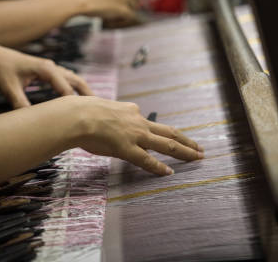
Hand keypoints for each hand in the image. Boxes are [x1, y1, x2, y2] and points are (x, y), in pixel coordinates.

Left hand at [0, 43, 92, 107]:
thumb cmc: (0, 71)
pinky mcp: (47, 71)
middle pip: (76, 80)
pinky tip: (77, 101)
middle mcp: (51, 67)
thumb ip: (19, 103)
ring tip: (93, 108)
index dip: (73, 101)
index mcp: (45, 69)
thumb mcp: (9, 88)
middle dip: (87, 94)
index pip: (65, 86)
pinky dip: (75, 89)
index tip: (83, 115)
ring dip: (83, 91)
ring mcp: (51, 68)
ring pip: (73, 79)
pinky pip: (67, 80)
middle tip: (99, 110)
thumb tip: (28, 121)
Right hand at [63, 96, 203, 174]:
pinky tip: (169, 172)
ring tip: (197, 157)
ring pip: (166, 144)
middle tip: (200, 147)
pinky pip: (147, 160)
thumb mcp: (100, 105)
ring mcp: (135, 136)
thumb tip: (104, 112)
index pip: (148, 122)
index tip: (167, 135)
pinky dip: (159, 167)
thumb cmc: (81, 111)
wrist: (77, 116)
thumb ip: (108, 111)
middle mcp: (138, 122)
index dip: (158, 130)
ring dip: (184, 151)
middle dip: (186, 140)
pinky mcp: (128, 149)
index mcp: (130, 111)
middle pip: (168, 132)